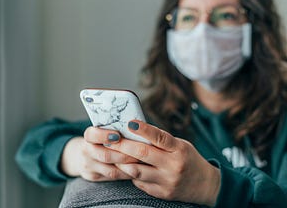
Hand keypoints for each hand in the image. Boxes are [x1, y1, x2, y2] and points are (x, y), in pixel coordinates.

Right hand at [61, 127, 138, 181]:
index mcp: (88, 137)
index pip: (92, 135)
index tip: (118, 135)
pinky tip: (137, 170)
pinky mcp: (94, 177)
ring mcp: (89, 167)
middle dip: (125, 155)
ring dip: (129, 167)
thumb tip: (135, 127)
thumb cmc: (100, 139)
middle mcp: (86, 152)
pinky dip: (127, 174)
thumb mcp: (102, 131)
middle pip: (105, 155)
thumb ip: (114, 129)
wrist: (83, 155)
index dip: (104, 135)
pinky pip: (114, 178)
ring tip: (142, 162)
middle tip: (140, 152)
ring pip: (111, 170)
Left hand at [106, 120, 220, 205]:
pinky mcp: (162, 193)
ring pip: (136, 171)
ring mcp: (167, 181)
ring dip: (122, 162)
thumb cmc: (189, 159)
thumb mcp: (181, 145)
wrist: (206, 185)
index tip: (129, 123)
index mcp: (180, 149)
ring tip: (113, 155)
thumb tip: (137, 130)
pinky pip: (140, 183)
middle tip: (110, 139)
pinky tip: (126, 169)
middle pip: (142, 154)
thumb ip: (162, 141)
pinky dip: (131, 175)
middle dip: (123, 146)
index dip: (144, 129)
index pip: (160, 137)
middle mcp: (174, 166)